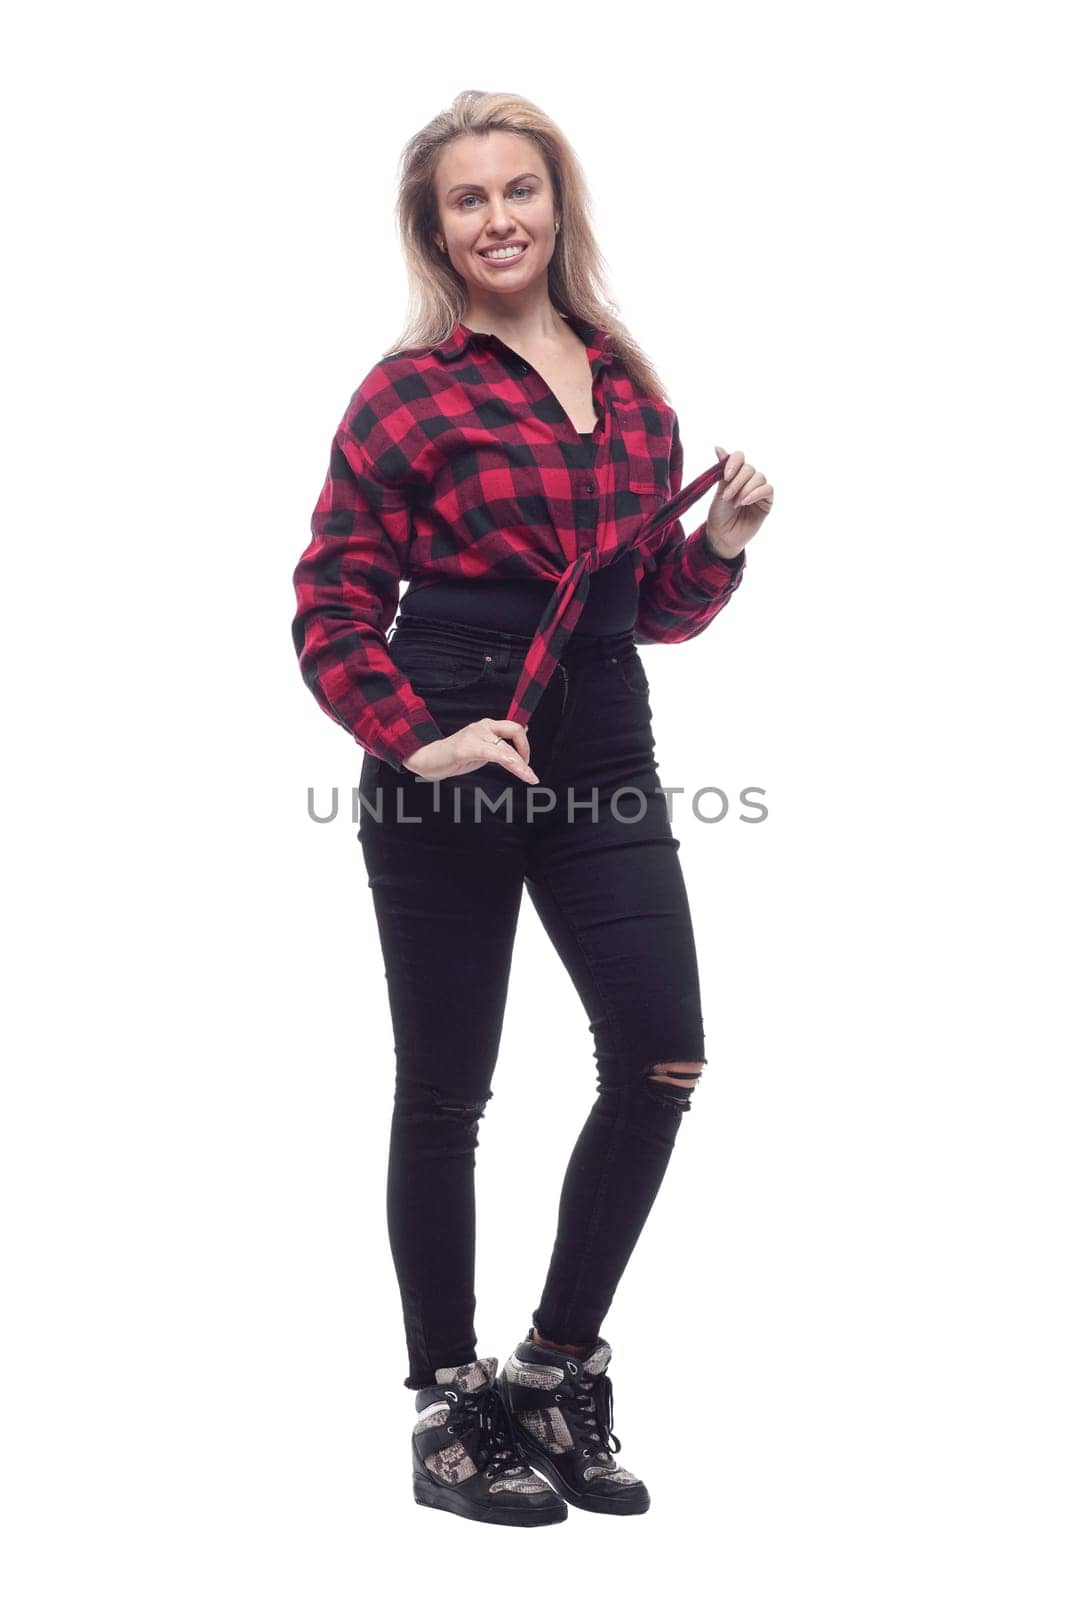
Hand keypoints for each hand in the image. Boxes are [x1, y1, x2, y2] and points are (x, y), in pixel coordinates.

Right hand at [402, 717, 538, 784]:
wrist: (429, 759)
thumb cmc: (456, 755)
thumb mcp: (484, 748)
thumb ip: (502, 741)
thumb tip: (525, 730)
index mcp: (488, 726)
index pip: (515, 728)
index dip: (526, 745)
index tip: (527, 763)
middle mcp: (482, 727)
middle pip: (515, 732)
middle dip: (527, 753)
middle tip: (529, 774)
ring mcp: (473, 736)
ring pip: (504, 746)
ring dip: (519, 763)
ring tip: (529, 776)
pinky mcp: (463, 748)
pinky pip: (489, 752)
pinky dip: (504, 759)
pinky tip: (513, 765)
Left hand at [705, 447, 773, 559]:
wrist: (722, 535)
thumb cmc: (719, 514)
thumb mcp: (719, 490)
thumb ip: (722, 470)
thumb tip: (718, 447)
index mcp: (735, 474)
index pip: (739, 457)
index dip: (733, 462)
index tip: (725, 476)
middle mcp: (748, 480)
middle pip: (749, 469)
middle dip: (737, 482)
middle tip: (727, 497)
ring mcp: (758, 490)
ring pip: (759, 478)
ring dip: (745, 490)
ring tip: (735, 503)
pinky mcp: (767, 502)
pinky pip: (767, 490)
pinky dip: (756, 493)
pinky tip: (746, 502)